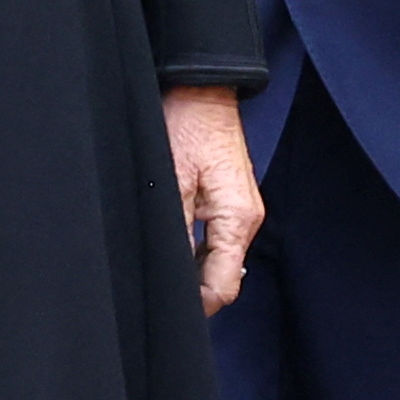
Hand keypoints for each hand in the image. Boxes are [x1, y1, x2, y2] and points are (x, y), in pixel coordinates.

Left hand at [169, 86, 265, 313]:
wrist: (202, 89)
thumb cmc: (186, 125)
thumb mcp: (170, 182)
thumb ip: (173, 233)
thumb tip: (169, 276)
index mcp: (237, 219)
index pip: (223, 286)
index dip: (196, 307)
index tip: (164, 310)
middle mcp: (246, 218)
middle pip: (223, 277)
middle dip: (192, 291)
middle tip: (154, 291)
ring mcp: (241, 210)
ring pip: (218, 261)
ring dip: (192, 271)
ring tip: (158, 269)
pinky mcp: (231, 201)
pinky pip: (216, 241)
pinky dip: (195, 252)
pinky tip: (171, 247)